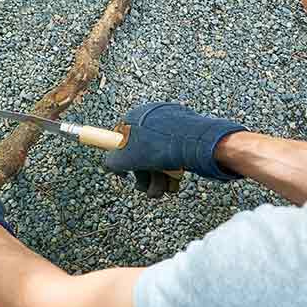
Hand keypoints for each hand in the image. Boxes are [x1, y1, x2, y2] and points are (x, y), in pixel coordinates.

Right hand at [104, 103, 246, 195]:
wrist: (197, 143)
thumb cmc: (160, 147)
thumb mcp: (127, 158)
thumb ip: (113, 161)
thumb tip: (109, 164)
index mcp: (137, 116)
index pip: (121, 137)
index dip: (121, 157)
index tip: (124, 173)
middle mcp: (154, 119)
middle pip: (141, 151)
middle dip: (142, 175)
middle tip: (146, 188)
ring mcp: (172, 128)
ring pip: (158, 158)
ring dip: (157, 179)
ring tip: (163, 189)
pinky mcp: (187, 138)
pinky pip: (174, 157)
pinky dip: (172, 172)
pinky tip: (175, 182)